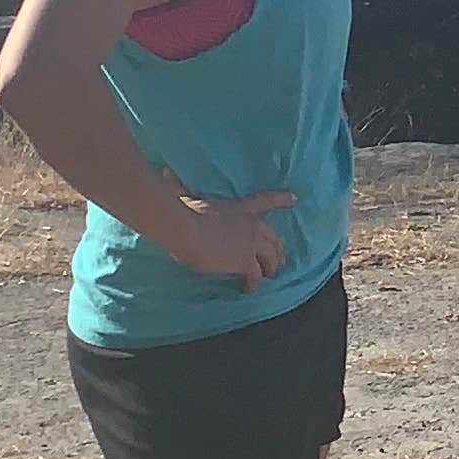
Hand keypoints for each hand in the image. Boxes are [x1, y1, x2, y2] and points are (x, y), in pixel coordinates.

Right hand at [131, 196, 281, 289]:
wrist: (186, 228)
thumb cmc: (183, 210)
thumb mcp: (186, 194)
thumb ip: (178, 184)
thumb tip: (164, 169)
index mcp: (240, 208)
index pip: (266, 201)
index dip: (282, 199)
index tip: (294, 199)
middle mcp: (253, 226)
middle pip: (275, 239)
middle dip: (278, 250)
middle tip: (278, 260)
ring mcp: (252, 244)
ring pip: (271, 259)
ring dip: (271, 268)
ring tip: (269, 276)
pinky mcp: (246, 262)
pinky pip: (256, 275)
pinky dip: (254, 283)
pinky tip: (249, 288)